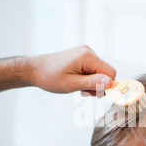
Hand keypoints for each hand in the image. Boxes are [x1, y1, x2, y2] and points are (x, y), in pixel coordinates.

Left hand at [0, 45, 115, 93]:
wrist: (35, 69)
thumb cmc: (50, 77)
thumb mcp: (71, 84)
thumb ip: (92, 83)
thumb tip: (110, 83)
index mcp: (87, 56)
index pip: (110, 73)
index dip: (105, 86)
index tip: (92, 94)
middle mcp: (89, 51)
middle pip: (106, 72)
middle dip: (98, 85)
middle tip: (83, 92)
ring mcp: (86, 52)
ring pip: (101, 72)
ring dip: (93, 83)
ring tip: (78, 87)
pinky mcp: (83, 56)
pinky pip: (94, 69)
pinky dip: (89, 78)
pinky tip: (78, 81)